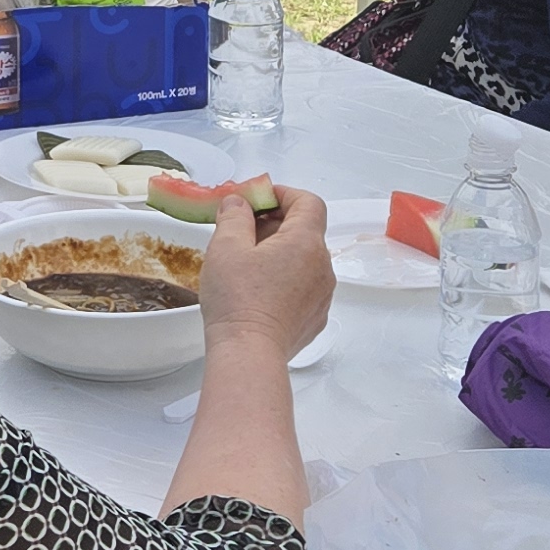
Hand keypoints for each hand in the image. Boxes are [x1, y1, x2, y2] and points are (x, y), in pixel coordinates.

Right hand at [198, 183, 333, 367]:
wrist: (249, 354)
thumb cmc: (238, 300)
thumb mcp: (226, 247)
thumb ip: (234, 215)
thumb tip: (239, 203)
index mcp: (306, 242)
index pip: (308, 202)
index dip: (284, 194)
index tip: (259, 199)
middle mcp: (323, 267)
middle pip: (306, 231)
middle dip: (276, 224)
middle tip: (243, 230)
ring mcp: (322, 295)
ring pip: (305, 260)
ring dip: (281, 254)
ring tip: (248, 264)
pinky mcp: (315, 318)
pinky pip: (304, 288)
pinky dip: (286, 280)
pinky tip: (259, 292)